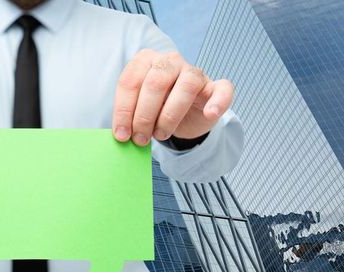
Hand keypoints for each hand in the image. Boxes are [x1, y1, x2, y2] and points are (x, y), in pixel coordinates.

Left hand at [113, 49, 233, 145]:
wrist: (184, 115)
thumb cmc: (155, 109)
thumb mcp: (137, 109)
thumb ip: (129, 116)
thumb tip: (120, 135)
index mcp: (145, 61)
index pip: (129, 82)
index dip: (124, 111)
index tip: (121, 135)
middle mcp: (169, 61)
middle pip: (155, 83)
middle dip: (144, 116)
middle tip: (140, 139)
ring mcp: (194, 71)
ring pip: (186, 86)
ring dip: (170, 115)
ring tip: (160, 135)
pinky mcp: (216, 86)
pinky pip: (223, 89)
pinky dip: (218, 102)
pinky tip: (210, 114)